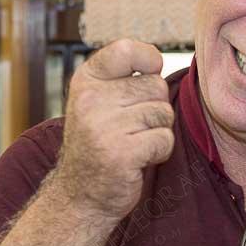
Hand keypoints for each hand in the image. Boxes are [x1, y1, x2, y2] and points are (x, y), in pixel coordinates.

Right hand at [52, 39, 174, 220]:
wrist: (80, 196)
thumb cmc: (100, 145)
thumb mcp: (99, 103)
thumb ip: (123, 79)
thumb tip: (159, 60)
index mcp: (86, 82)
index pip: (127, 49)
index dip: (149, 59)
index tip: (148, 74)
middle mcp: (90, 100)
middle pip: (156, 86)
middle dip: (155, 108)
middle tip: (133, 128)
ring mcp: (103, 127)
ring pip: (163, 113)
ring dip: (157, 131)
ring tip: (133, 143)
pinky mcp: (121, 153)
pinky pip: (164, 139)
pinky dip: (159, 152)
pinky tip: (138, 159)